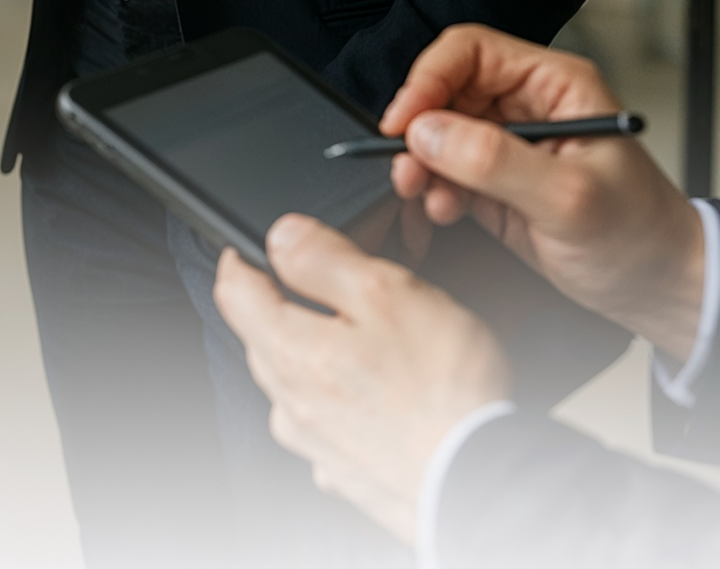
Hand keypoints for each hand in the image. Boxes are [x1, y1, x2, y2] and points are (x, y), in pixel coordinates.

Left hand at [214, 219, 513, 542]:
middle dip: (283, 307)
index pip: (234, 295)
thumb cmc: (444, 393)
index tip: (243, 249)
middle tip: (328, 291)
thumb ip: (324, 260)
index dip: (238, 261)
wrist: (485, 482)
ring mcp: (317, 444)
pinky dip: (343, 402)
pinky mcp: (348, 472)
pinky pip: (328, 423)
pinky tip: (383, 398)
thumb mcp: (386, 294)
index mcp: (290, 352)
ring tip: (367, 346)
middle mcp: (291, 404)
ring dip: (315, 357)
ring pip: (295, 383)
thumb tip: (281, 237)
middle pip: (263, 339)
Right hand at [380, 24, 707, 359]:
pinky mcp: (495, 183)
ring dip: (421, 164)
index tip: (404, 122)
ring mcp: (510, 147)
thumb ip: (496, 161)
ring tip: (423, 194)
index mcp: (555, 86)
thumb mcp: (569, 197)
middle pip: (446, 91)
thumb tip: (428, 132)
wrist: (659, 288)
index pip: (471, 52)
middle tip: (407, 166)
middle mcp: (528, 107)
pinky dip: (432, 190)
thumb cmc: (640, 235)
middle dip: (419, 129)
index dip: (429, 79)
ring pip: (438, 133)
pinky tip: (443, 210)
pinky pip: (444, 172)